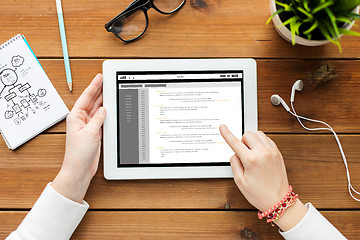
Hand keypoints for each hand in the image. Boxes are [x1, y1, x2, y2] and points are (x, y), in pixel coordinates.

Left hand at [52, 74, 105, 202]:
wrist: (80, 168)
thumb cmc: (79, 153)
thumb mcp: (90, 132)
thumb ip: (98, 118)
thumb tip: (103, 109)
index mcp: (76, 117)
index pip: (86, 97)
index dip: (94, 86)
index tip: (99, 77)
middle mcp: (81, 120)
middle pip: (92, 101)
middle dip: (99, 90)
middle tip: (106, 80)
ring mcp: (88, 126)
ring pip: (97, 109)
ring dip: (103, 101)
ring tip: (110, 90)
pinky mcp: (94, 133)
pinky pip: (101, 119)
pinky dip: (106, 113)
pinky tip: (110, 108)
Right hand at [219, 125, 306, 230]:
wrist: (278, 200)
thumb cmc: (259, 194)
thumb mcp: (240, 181)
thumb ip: (234, 164)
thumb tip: (234, 153)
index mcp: (251, 160)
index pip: (235, 142)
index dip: (226, 133)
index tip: (223, 127)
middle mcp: (263, 153)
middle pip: (248, 134)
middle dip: (242, 141)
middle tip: (243, 153)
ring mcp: (272, 152)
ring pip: (258, 134)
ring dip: (252, 140)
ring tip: (251, 152)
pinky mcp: (278, 153)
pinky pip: (267, 139)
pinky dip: (261, 142)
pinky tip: (259, 153)